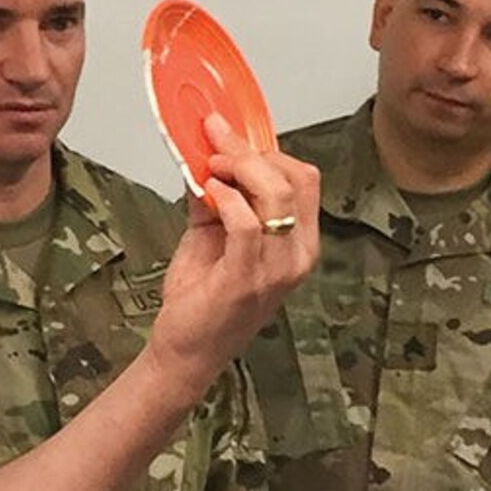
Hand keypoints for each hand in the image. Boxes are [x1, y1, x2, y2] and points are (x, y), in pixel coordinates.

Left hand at [148, 117, 319, 398]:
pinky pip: (247, 224)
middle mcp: (296, 256)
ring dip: (239, 169)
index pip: (303, 179)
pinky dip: (227, 200)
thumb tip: (204, 155)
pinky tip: (207, 193)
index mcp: (298, 244)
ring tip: (210, 169)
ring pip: (275, 194)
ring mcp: (275, 270)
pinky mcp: (245, 279)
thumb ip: (216, 198)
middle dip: (250, 153)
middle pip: (294, 179)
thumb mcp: (213, 236)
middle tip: (214, 145)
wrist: (187, 353)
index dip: (267, 150)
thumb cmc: (204, 301)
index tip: (227, 136)